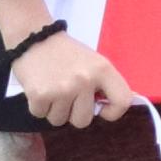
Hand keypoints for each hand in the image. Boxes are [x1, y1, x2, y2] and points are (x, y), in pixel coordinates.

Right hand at [11, 31, 134, 129]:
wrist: (35, 39)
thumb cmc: (67, 54)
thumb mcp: (94, 62)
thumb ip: (105, 84)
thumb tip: (124, 103)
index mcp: (103, 69)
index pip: (122, 101)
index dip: (113, 112)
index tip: (100, 109)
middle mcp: (85, 80)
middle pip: (83, 121)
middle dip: (73, 113)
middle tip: (68, 95)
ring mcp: (63, 89)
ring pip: (60, 120)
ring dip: (55, 109)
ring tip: (53, 88)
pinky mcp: (40, 96)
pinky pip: (41, 115)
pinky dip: (39, 106)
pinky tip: (40, 88)